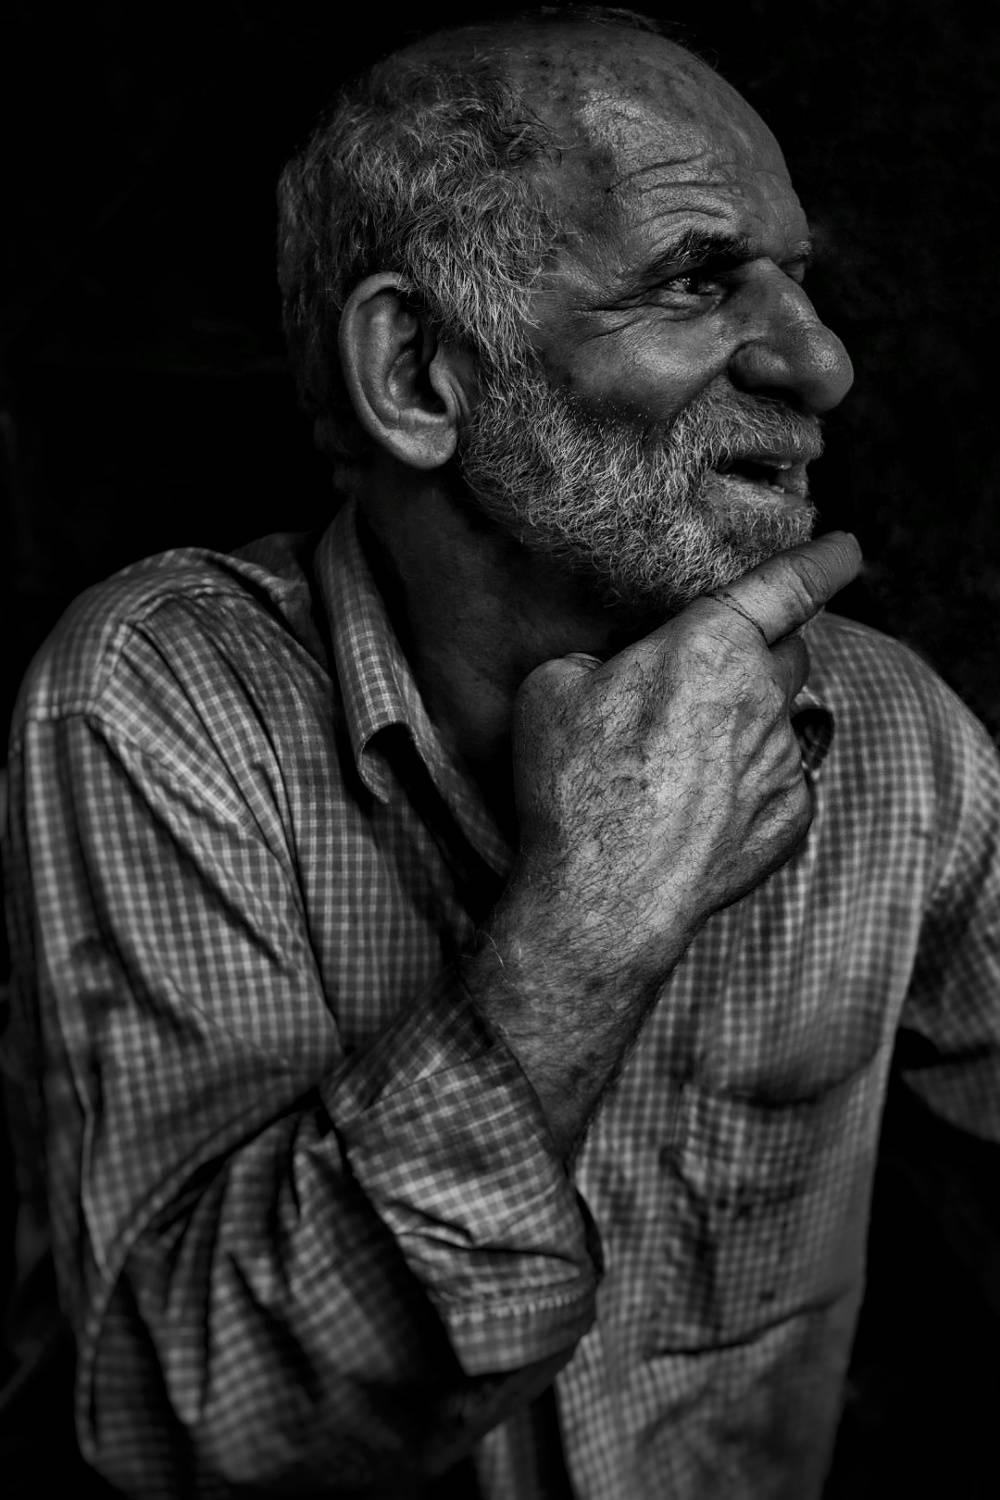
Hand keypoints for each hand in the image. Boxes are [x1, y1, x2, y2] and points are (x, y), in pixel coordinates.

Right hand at [503, 532, 861, 994]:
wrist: (601, 904)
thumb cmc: (573, 789)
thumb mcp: (551, 690)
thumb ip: (602, 658)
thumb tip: (619, 669)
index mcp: (712, 646)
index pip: (788, 584)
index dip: (823, 559)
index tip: (847, 548)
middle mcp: (764, 698)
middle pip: (790, 651)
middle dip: (762, 651)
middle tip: (708, 676)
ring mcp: (783, 762)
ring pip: (778, 719)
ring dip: (743, 725)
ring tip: (676, 765)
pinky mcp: (790, 818)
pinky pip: (780, 779)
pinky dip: (747, 783)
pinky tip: (695, 807)